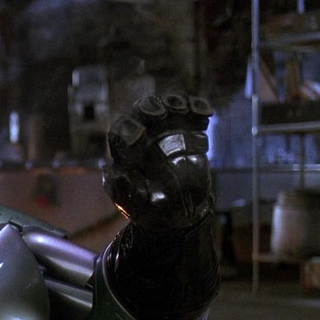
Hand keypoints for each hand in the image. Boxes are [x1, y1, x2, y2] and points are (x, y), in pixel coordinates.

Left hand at [103, 93, 213, 231]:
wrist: (180, 215)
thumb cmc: (150, 210)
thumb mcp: (134, 206)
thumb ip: (123, 190)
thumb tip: (113, 171)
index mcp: (125, 153)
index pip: (120, 132)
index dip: (126, 130)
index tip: (138, 138)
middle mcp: (143, 138)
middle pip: (140, 112)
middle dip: (148, 109)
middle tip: (159, 115)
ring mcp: (165, 133)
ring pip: (165, 108)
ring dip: (174, 104)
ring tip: (183, 110)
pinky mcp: (187, 134)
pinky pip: (190, 114)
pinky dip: (197, 109)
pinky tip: (206, 115)